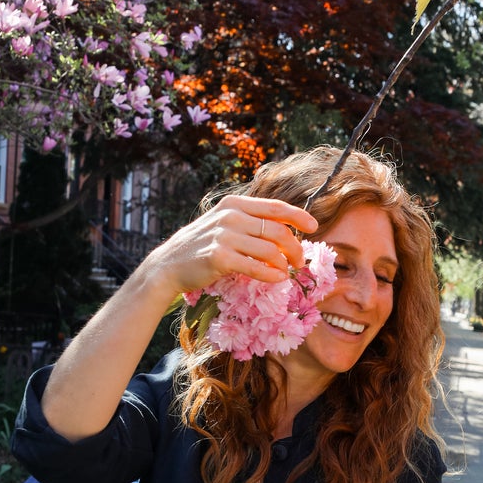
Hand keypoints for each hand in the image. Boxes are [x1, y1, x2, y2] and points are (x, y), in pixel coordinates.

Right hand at [140, 194, 315, 301]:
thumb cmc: (202, 246)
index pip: (276, 207)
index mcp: (235, 203)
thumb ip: (251, 222)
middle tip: (299, 261)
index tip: (314, 227)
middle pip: (278, 231)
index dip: (299, 216)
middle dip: (295, 248)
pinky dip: (272, 275)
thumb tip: (287, 230)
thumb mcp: (225, 223)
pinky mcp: (220, 257)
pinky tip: (278, 279)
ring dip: (285, 264)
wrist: (168, 265)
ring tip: (286, 271)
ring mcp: (224, 236)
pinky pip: (257, 267)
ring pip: (271, 251)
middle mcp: (230, 216)